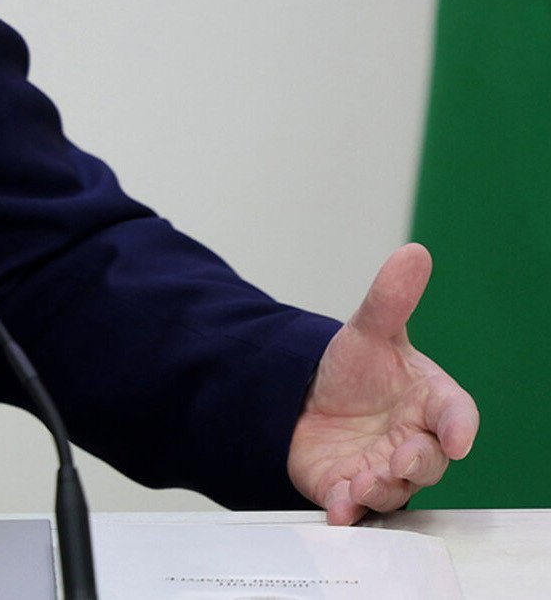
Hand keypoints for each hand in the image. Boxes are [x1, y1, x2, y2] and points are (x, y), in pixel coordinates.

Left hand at [288, 243, 478, 523]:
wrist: (304, 396)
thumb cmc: (352, 370)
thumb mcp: (367, 332)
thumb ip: (391, 299)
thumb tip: (414, 252)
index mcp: (429, 402)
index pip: (456, 414)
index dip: (460, 426)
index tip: (458, 436)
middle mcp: (413, 440)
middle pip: (431, 461)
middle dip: (418, 462)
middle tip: (399, 458)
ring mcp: (383, 469)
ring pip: (396, 490)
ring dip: (382, 489)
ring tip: (362, 482)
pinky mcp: (348, 488)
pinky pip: (356, 508)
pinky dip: (348, 510)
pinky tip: (337, 507)